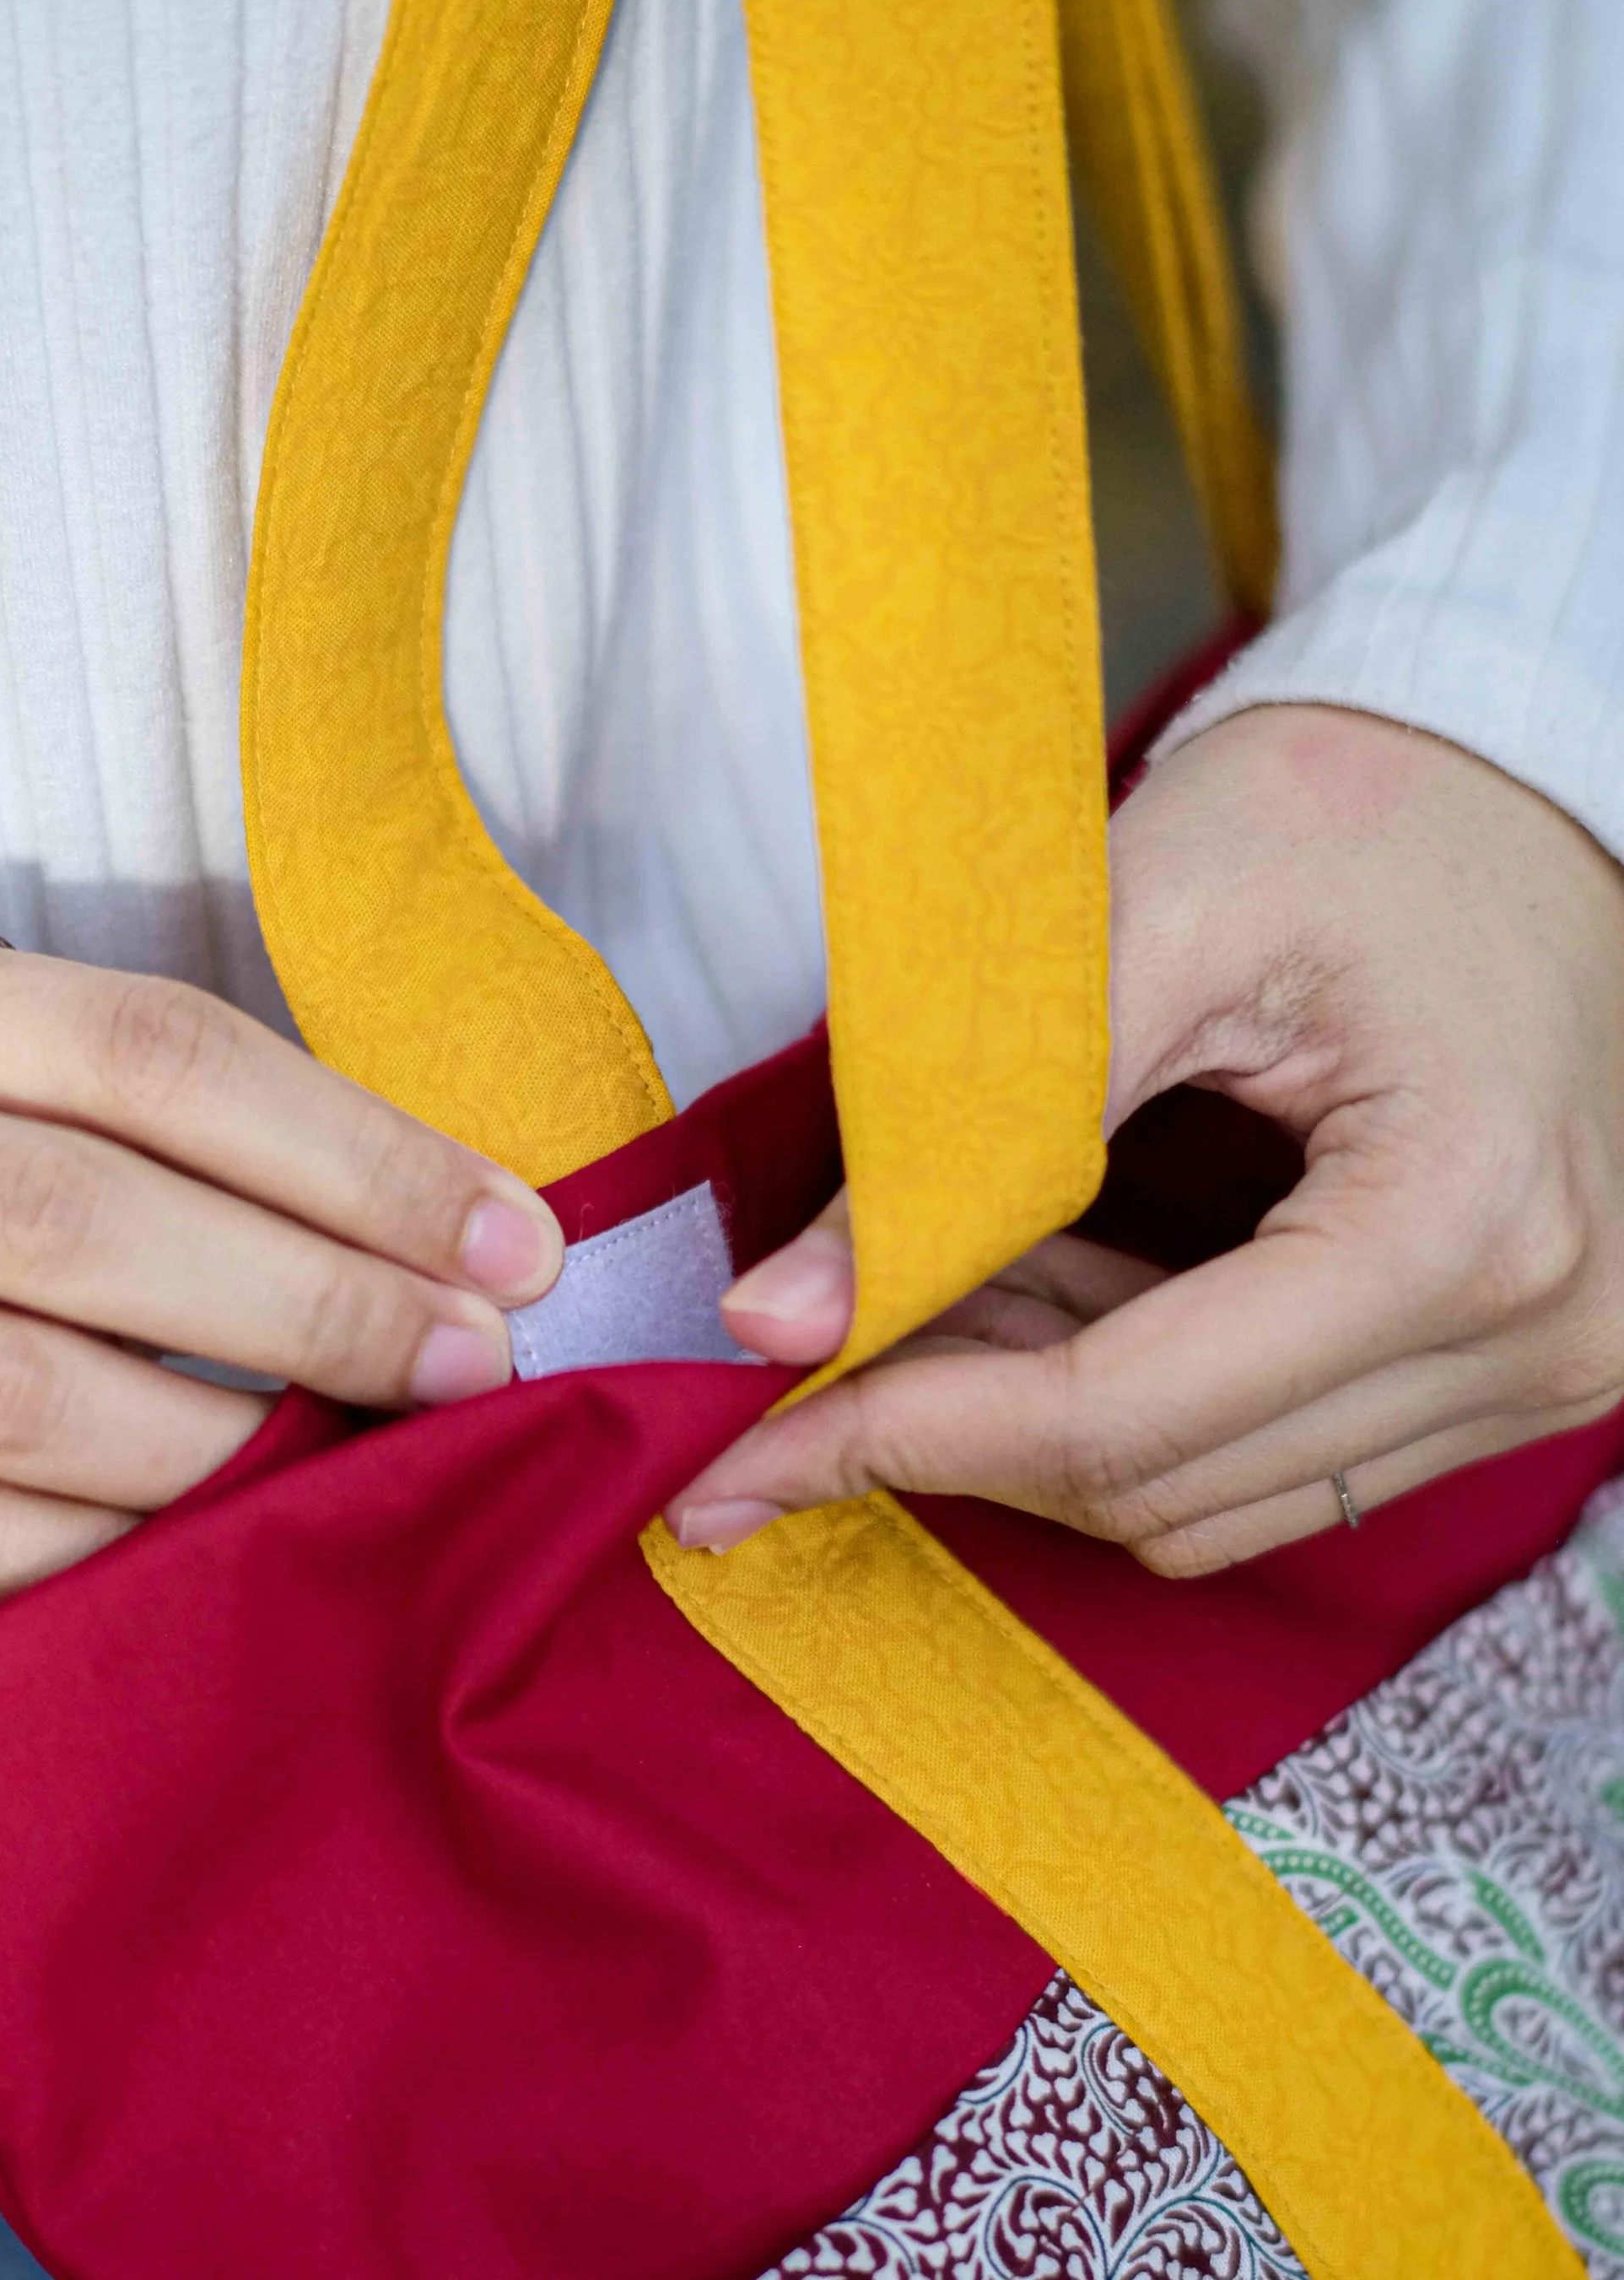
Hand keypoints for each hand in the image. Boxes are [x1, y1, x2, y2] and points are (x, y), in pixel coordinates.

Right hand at [0, 904, 559, 1705]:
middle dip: (308, 1297)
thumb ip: (131, 1154)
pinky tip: (180, 1564)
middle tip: (465, 1368)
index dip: (344, 1146)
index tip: (510, 1238)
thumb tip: (452, 1240)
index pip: (122, 1038)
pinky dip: (81, 1554)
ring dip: (211, 1447)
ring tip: (341, 1474)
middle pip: (63, 1203)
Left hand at [671, 705, 1623, 1571]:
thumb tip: (775, 1318)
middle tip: (799, 1358)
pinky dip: (1130, 1403)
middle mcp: (1532, 1335)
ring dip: (1036, 1422)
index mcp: (1461, 1221)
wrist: (1525, 777)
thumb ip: (963, 1121)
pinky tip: (1044, 1293)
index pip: (1128, 1413)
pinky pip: (1268, 1462)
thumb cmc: (1356, 805)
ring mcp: (1537, 1370)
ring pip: (1206, 1501)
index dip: (910, 1432)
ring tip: (928, 1295)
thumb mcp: (1146, 909)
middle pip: (1160, 1486)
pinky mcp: (1508, 1369)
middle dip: (953, 1431)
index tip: (742, 1449)